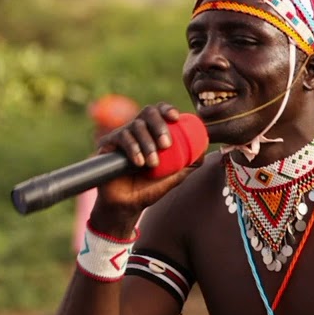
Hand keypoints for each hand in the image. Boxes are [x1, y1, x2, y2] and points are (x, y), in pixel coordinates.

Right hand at [89, 103, 198, 230]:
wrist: (127, 205)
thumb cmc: (149, 189)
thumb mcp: (174, 176)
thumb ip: (189, 163)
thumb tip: (205, 147)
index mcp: (152, 133)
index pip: (160, 111)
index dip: (167, 109)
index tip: (177, 118)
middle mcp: (137, 130)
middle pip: (148, 112)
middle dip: (159, 125)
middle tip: (166, 144)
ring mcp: (122, 135)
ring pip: (136, 125)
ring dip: (147, 144)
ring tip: (153, 164)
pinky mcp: (107, 143)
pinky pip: (122, 137)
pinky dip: (133, 149)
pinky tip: (139, 163)